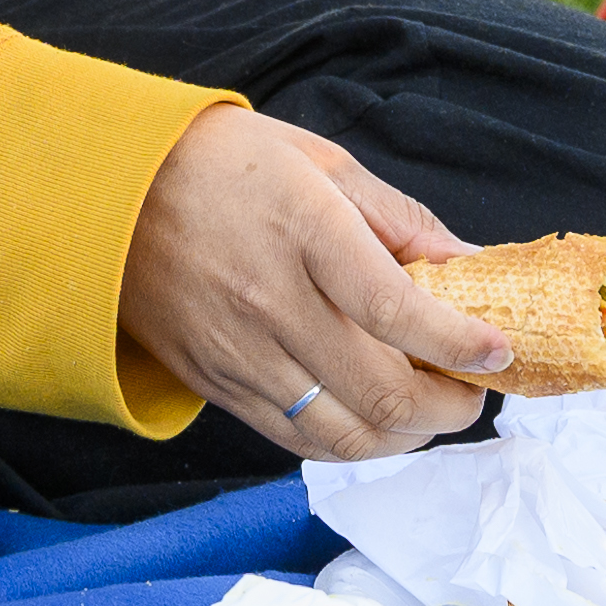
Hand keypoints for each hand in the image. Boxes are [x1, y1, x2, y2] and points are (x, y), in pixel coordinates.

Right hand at [115, 108, 505, 454]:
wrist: (107, 193)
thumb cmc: (222, 163)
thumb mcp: (321, 162)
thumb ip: (400, 221)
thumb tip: (469, 268)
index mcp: (305, 230)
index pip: (398, 311)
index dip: (460, 344)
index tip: (498, 351)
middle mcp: (271, 301)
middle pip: (381, 392)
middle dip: (448, 408)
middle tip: (473, 390)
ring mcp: (240, 353)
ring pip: (344, 434)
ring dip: (406, 438)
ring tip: (430, 411)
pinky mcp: (216, 385)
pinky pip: (296, 440)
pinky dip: (351, 443)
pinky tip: (375, 418)